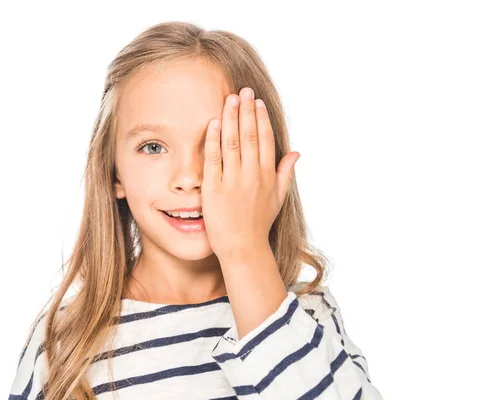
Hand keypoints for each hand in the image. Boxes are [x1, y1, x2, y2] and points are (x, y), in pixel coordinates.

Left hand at [202, 87, 299, 260]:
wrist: (243, 248)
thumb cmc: (259, 224)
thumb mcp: (278, 198)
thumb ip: (285, 172)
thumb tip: (295, 152)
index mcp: (267, 175)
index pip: (264, 139)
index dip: (261, 118)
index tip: (257, 102)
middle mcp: (252, 175)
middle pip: (249, 135)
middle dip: (247, 110)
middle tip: (244, 90)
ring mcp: (233, 181)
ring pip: (232, 142)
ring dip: (231, 118)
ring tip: (230, 98)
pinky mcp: (214, 189)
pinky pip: (214, 159)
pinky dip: (214, 140)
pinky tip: (214, 123)